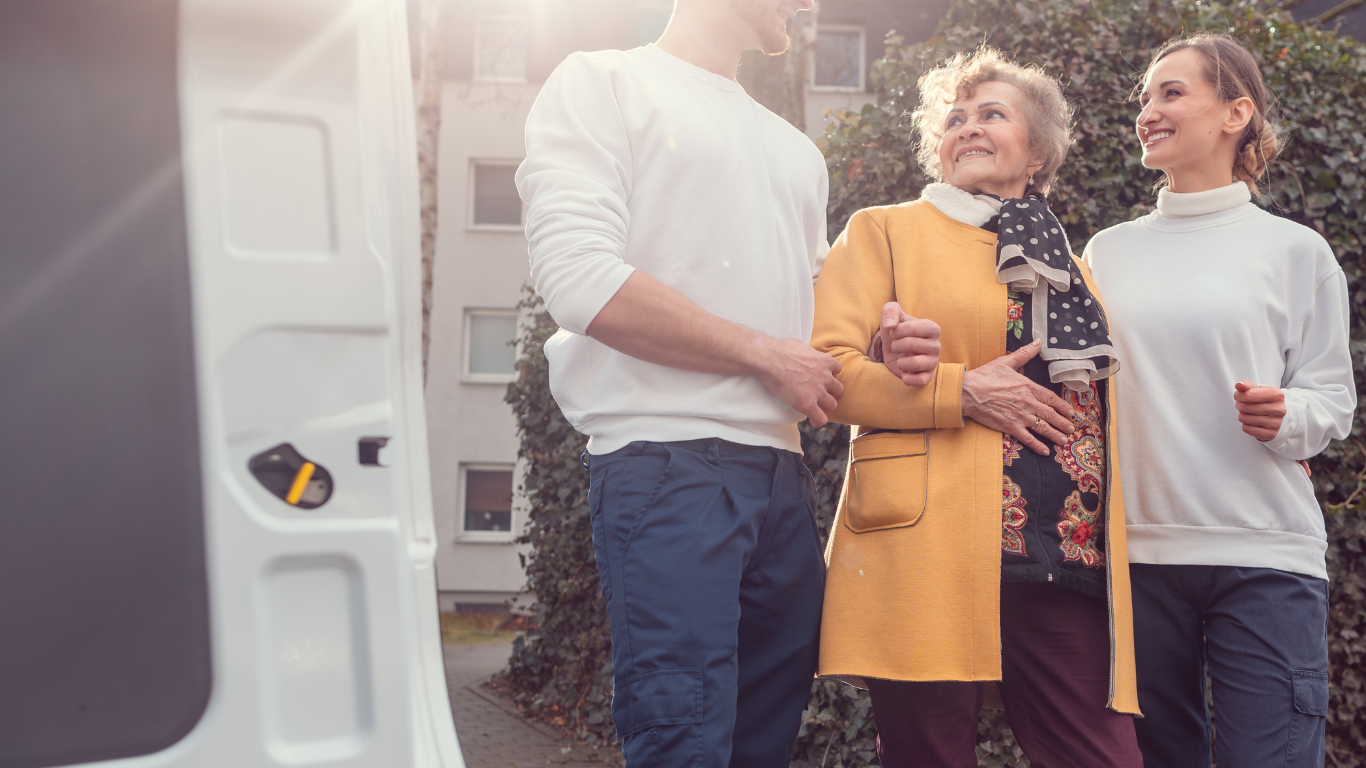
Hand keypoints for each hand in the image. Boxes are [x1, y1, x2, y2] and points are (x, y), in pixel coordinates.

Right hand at [753, 337, 843, 427]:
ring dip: (825, 406)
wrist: (770, 360)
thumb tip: (802, 350)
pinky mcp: (808, 404)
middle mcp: (825, 377)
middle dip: (830, 392)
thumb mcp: (800, 345)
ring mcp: (818, 392)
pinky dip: (818, 420)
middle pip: (838, 389)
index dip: (830, 374)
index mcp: (825, 361)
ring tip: (815, 407)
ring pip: (832, 404)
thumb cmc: (780, 350)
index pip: (837, 369)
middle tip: (819, 393)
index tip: (821, 378)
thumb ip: (807, 351)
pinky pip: (821, 418)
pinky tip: (812, 420)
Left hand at [878, 302, 941, 386]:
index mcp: (932, 328)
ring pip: (917, 363)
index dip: (897, 331)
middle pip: (911, 344)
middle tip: (895, 346)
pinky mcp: (927, 375)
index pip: (914, 328)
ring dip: (901, 362)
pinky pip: (922, 380)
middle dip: (896, 345)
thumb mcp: (890, 313)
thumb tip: (890, 325)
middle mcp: (936, 345)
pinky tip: (903, 373)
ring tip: (900, 360)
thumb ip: (890, 311)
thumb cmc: (895, 328)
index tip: (894, 332)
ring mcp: (933, 361)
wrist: (892, 348)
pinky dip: (908, 378)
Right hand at [961, 339, 1075, 455]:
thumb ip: (1024, 354)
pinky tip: (1045, 451)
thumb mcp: (1006, 362)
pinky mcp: (1010, 426)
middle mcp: (1028, 402)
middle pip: (1050, 415)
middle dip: (1063, 423)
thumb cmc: (985, 376)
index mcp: (1028, 387)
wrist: (968, 392)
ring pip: (1043, 428)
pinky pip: (1027, 438)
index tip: (1071, 412)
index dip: (1063, 406)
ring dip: (1055, 435)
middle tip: (1071, 429)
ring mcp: (1020, 416)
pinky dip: (1037, 445)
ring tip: (1064, 440)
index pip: (1051, 398)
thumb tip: (1037, 342)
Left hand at [1234, 379, 1285, 441]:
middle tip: (1243, 405)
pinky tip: (1252, 422)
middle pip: (1244, 407)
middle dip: (1239, 405)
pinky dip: (1245, 425)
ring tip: (1248, 413)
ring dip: (1242, 415)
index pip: (1247, 395)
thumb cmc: (1263, 399)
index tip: (1239, 396)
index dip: (1238, 395)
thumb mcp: (1257, 389)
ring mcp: (1276, 423)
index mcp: (1277, 394)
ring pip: (1244, 418)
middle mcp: (1279, 409)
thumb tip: (1239, 385)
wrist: (1277, 415)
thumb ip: (1246, 385)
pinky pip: (1246, 429)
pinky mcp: (1271, 434)